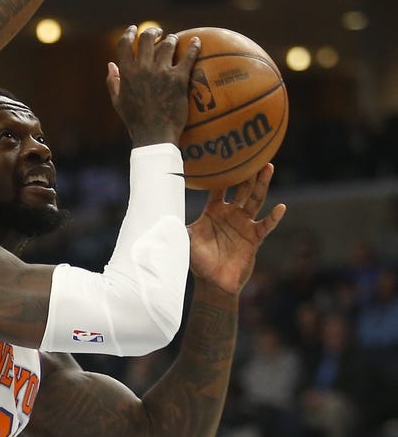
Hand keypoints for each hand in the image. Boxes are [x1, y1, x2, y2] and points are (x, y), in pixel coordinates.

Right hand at [106, 25, 200, 146]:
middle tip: (158, 32)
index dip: (129, 33)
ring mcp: (162, 73)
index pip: (125, 44)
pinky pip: (189, 56)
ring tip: (174, 41)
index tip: (134, 29)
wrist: (154, 136)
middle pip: (147, 38)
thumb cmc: (135, 121)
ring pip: (168, 44)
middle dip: (153, 31)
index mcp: (127, 73)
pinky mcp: (179, 79)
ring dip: (171, 39)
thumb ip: (113, 81)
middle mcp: (143, 69)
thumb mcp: (118, 102)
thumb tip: (110, 64)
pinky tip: (197, 42)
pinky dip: (194, 46)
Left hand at [187, 164, 285, 294]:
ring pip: (255, 200)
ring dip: (261, 184)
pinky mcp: (254, 238)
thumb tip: (155, 212)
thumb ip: (174, 224)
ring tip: (268, 167)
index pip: (218, 188)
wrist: (212, 283)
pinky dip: (273, 217)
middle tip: (251, 154)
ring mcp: (244, 225)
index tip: (221, 156)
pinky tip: (280, 207)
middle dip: (246, 172)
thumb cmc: (198, 260)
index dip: (219, 175)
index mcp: (213, 211)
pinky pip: (265, 225)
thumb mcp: (184, 239)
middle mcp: (230, 214)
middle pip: (240, 189)